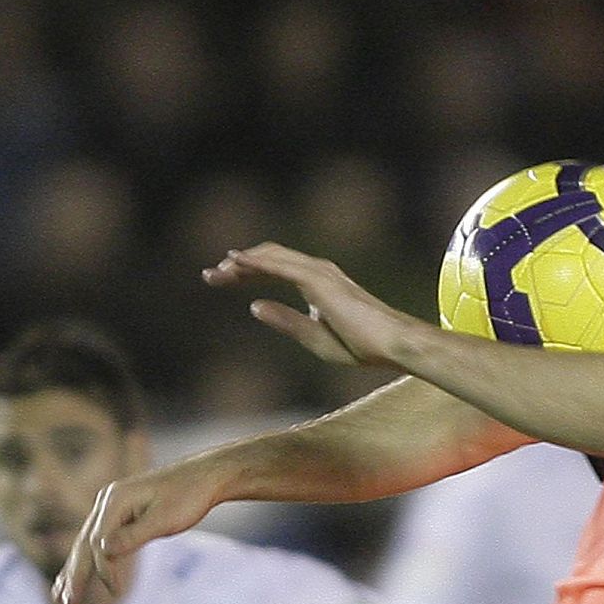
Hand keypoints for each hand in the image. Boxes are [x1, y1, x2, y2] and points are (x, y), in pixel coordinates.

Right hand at [52, 458, 215, 603]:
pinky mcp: (120, 513)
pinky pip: (99, 539)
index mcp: (116, 499)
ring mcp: (112, 505)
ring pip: (87, 542)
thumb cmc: (189, 496)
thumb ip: (133, 536)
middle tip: (66, 601)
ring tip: (60, 596)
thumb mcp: (164, 519)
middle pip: (85, 541)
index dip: (104, 569)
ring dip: (75, 569)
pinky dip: (90, 559)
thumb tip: (102, 551)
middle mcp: (108, 500)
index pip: (99, 541)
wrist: (206, 476)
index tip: (116, 591)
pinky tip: (79, 575)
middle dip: (75, 573)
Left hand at [203, 243, 425, 366]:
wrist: (393, 345)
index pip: (275, 268)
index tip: (221, 279)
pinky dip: (256, 263)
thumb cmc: (363, 345)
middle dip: (237, 265)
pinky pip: (280, 266)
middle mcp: (317, 271)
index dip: (247, 272)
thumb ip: (285, 320)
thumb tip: (254, 306)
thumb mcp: (314, 338)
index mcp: (317, 284)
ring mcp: (319, 273)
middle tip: (209, 275)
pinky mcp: (319, 281)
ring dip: (242, 263)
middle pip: (268, 258)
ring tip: (216, 272)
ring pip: (271, 257)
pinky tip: (235, 264)